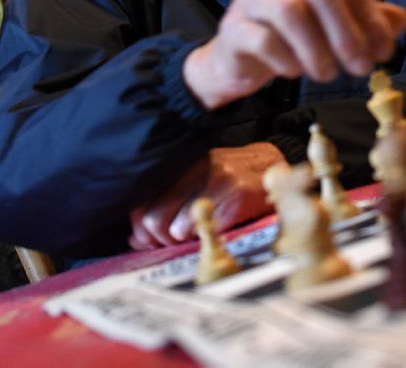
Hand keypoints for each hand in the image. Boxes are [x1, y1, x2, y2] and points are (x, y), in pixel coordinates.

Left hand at [128, 142, 283, 249]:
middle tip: (170, 242)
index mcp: (180, 163)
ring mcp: (216, 180)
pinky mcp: (236, 195)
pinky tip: (213, 229)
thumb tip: (135, 238)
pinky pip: (205, 230)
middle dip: (158, 240)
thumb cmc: (228, 177)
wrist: (271, 165)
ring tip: (196, 233)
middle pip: (153, 218)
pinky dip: (204, 238)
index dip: (139, 228)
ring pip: (176, 229)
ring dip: (183, 240)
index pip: (142, 201)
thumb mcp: (193, 179)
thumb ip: (164, 203)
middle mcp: (195, 168)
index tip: (147, 238)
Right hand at [184, 0, 405, 109]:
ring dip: (317, 49)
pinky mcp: (232, 28)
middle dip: (347, 33)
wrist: (239, 61)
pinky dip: (286, 60)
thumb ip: (368, 22)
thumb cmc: (292, 41)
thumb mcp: (334, 30)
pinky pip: (262, 39)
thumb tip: (401, 20)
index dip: (371, 18)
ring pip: (290, 11)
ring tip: (327, 74)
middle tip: (361, 68)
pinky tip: (294, 73)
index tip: (384, 52)